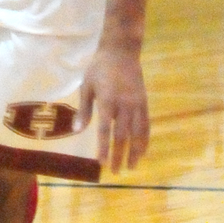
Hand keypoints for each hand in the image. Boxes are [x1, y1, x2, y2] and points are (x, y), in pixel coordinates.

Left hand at [79, 43, 150, 172]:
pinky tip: (142, 150)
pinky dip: (145, 139)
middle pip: (123, 135)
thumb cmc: (99, 68)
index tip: (101, 162)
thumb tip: (76, 130)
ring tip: (132, 166)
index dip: (104, 147)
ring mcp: (136, 104)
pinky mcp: (144, 102)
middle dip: (119, 155)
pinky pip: (146, 124)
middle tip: (115, 172)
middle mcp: (124, 105)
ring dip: (135, 151)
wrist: (121, 51)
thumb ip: (84, 110)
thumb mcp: (87, 86)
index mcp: (107, 101)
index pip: (106, 130)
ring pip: (138, 133)